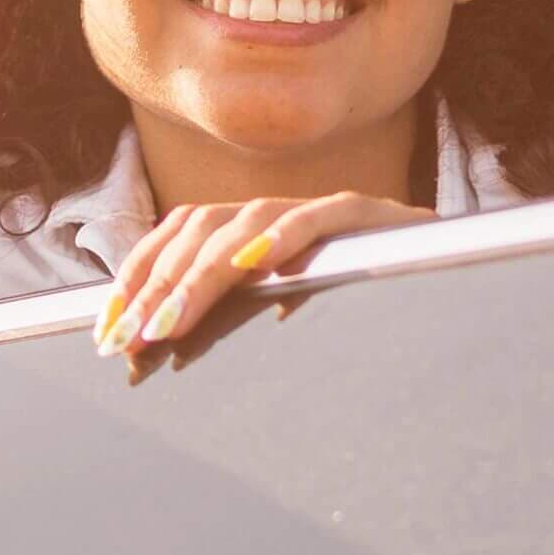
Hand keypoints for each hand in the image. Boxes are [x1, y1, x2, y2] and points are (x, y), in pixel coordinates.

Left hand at [92, 192, 434, 356]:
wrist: (447, 275)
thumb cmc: (356, 296)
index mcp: (253, 228)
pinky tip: (255, 262)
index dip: (136, 274)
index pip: (178, 234)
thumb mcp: (280, 307)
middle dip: (157, 283)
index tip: (106, 326)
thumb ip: (233, 316)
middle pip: (201, 228)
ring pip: (249, 223)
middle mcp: (279, 210)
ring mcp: (321, 208)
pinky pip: (319, 216)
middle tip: (130, 336)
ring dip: (202, 273)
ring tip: (170, 319)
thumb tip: (162, 346)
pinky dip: (284, 236)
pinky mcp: (367, 215)